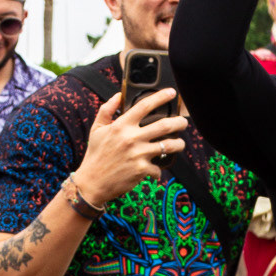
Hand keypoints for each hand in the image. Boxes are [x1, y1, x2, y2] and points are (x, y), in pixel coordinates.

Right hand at [71, 90, 188, 204]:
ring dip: (179, 144)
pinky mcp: (142, 170)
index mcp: (121, 125)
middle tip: (183, 122)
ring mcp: (138, 154)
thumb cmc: (95, 155)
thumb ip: (106, 110)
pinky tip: (156, 169)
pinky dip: (159, 169)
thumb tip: (118, 95)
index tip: (171, 92)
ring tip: (179, 144)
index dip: (160, 97)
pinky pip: (159, 167)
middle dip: (179, 122)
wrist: (92, 183)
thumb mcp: (96, 130)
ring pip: (169, 145)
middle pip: (165, 125)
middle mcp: (131, 138)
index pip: (144, 106)